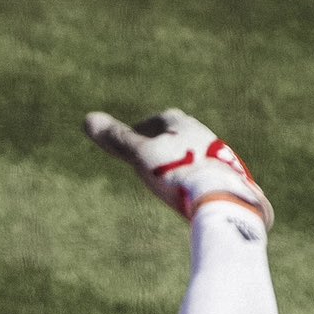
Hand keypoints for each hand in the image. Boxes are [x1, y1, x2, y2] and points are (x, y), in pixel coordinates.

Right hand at [84, 108, 271, 228]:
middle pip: (175, 135)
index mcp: (178, 121)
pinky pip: (203, 172)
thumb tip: (87, 118)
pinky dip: (191, 178)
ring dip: (178, 162)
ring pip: (190, 153)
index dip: (140, 133)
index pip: (154, 121)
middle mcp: (199, 130)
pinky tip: (188, 193)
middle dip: (161, 145)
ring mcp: (215, 151)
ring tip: (168, 179)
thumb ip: (117, 140)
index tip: (131, 146)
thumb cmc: (176, 171)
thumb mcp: (140, 155)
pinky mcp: (227, 172)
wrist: (220, 195)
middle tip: (148, 161)